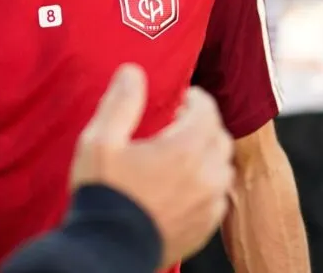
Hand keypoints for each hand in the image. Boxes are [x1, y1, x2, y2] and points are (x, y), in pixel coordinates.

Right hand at [71, 64, 234, 266]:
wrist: (108, 249)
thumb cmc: (104, 194)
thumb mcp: (100, 140)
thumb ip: (120, 103)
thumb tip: (133, 73)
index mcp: (185, 149)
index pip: (207, 109)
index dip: (194, 98)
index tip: (178, 99)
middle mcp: (205, 175)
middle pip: (219, 136)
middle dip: (202, 124)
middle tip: (177, 123)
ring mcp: (208, 203)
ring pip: (222, 167)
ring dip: (207, 154)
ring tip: (181, 154)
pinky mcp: (205, 226)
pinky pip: (218, 196)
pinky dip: (207, 184)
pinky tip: (183, 185)